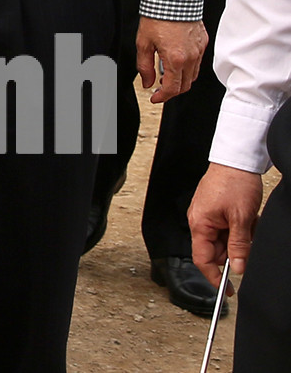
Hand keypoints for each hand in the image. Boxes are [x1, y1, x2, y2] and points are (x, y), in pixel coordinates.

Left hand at [138, 17, 207, 102]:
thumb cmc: (157, 17)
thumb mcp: (143, 43)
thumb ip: (144, 66)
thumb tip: (146, 82)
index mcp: (176, 59)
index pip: (172, 88)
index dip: (162, 96)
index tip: (155, 97)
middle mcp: (191, 57)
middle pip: (185, 85)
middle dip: (172, 91)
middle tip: (159, 89)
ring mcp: (199, 50)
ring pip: (193, 74)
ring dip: (181, 79)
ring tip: (166, 75)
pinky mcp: (203, 42)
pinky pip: (198, 61)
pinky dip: (188, 67)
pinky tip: (176, 62)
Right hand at [192, 162, 264, 278]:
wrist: (236, 161)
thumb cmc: (235, 184)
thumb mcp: (242, 219)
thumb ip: (239, 246)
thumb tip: (238, 268)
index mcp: (200, 224)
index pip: (203, 259)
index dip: (215, 277)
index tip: (228, 290)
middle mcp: (199, 221)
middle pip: (215, 251)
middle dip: (235, 251)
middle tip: (250, 241)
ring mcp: (206, 215)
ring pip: (224, 240)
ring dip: (240, 238)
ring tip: (250, 223)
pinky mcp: (214, 210)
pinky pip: (226, 229)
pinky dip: (239, 228)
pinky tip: (247, 218)